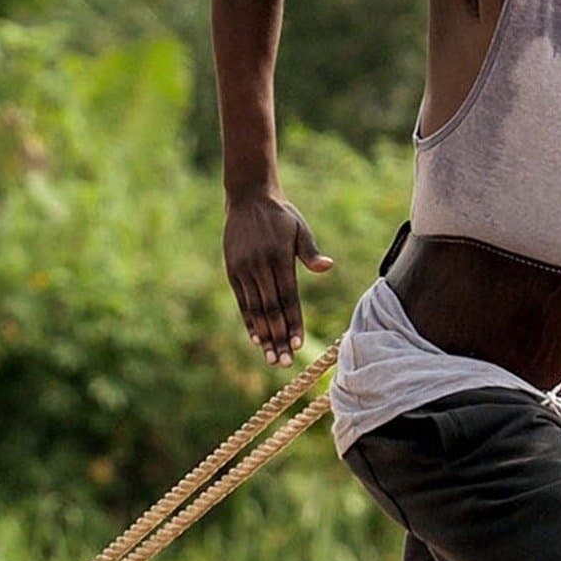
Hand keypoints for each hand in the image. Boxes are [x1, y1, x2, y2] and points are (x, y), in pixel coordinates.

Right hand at [222, 193, 333, 364]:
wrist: (248, 198)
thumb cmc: (281, 216)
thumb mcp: (299, 229)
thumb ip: (310, 252)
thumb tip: (327, 267)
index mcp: (279, 257)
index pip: (288, 297)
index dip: (293, 322)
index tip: (298, 344)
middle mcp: (260, 266)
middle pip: (270, 309)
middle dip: (278, 337)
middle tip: (284, 362)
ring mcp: (243, 269)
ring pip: (255, 309)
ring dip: (264, 336)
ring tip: (271, 358)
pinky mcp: (232, 271)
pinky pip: (242, 301)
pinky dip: (250, 321)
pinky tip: (257, 339)